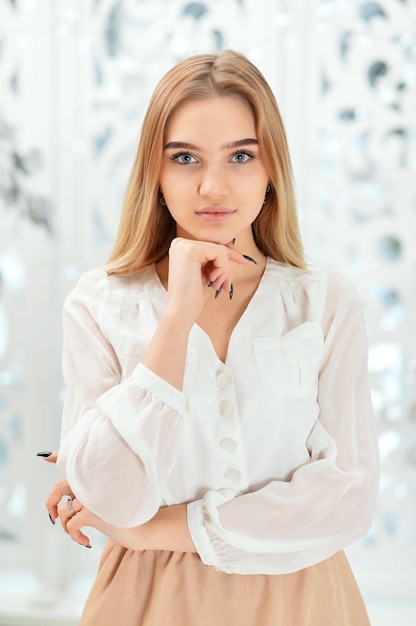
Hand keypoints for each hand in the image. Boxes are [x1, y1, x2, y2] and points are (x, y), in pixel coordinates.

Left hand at [39, 452, 194, 551]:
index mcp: (98, 478)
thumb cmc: (134, 516)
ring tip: (79, 534)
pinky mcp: (92, 512)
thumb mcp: (114, 502)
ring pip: (63, 511)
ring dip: (67, 527)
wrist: (148, 526)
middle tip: (54, 518)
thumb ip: (98, 496)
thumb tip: (82, 507)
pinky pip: (71, 525)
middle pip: (59, 487)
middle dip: (51, 503)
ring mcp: (92, 497)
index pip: (74, 463)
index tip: (45, 456)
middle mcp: (92, 484)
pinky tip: (87, 541)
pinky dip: (74, 536)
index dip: (57, 456)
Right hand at [166, 237, 250, 320]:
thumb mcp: (206, 273)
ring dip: (225, 271)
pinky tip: (214, 281)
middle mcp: (180, 243)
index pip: (211, 246)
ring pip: (220, 250)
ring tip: (218, 286)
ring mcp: (184, 246)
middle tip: (226, 286)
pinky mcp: (191, 251)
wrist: (182, 311)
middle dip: (226, 268)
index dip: (227, 257)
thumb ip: (214, 260)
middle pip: (216, 248)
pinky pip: (220, 253)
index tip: (244, 261)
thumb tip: (233, 250)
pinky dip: (223, 269)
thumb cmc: (193, 296)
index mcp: (181, 247)